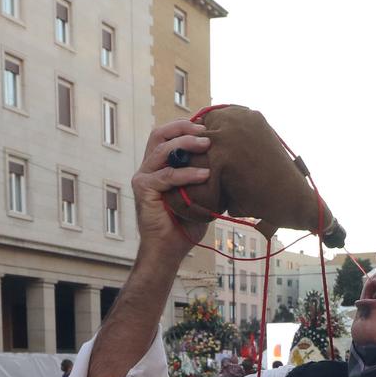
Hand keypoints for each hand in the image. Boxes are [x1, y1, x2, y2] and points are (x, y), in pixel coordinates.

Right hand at [129, 119, 212, 251]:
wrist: (169, 249)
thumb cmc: (186, 223)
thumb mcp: (201, 193)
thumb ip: (207, 175)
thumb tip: (232, 161)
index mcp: (159, 165)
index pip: (167, 135)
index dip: (184, 127)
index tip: (208, 126)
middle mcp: (148, 167)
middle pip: (159, 134)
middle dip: (182, 128)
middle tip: (206, 130)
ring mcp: (144, 177)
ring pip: (161, 150)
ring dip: (185, 144)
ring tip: (207, 144)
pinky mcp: (144, 190)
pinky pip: (166, 176)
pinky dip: (186, 173)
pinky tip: (205, 174)